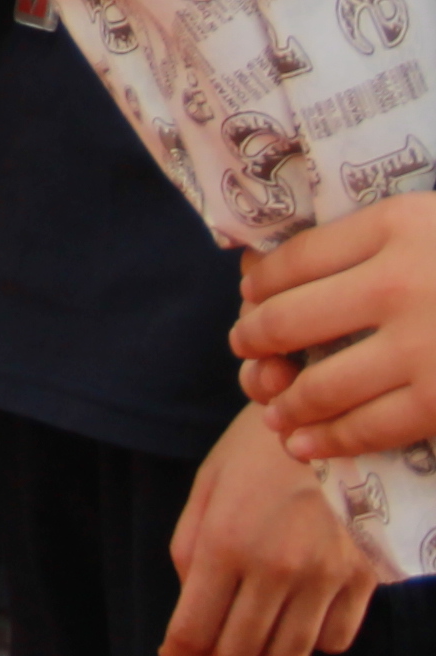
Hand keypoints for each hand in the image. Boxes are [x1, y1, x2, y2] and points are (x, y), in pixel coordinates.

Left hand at [164, 401, 377, 655]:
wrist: (332, 421)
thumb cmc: (258, 450)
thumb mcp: (207, 486)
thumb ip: (189, 547)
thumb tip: (189, 601)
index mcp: (226, 543)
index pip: (195, 629)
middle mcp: (276, 568)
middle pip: (239, 650)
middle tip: (205, 654)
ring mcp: (324, 577)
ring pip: (288, 652)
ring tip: (245, 644)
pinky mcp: (361, 579)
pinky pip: (335, 639)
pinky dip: (312, 643)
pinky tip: (295, 624)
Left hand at [240, 199, 435, 460]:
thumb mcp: (434, 221)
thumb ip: (377, 238)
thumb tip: (282, 263)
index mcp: (393, 226)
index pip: (292, 259)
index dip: (259, 283)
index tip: (250, 294)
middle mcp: (397, 284)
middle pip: (289, 319)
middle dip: (256, 338)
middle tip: (246, 347)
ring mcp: (422, 349)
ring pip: (320, 382)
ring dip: (285, 398)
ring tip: (273, 404)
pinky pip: (369, 427)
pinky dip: (328, 439)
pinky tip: (306, 443)